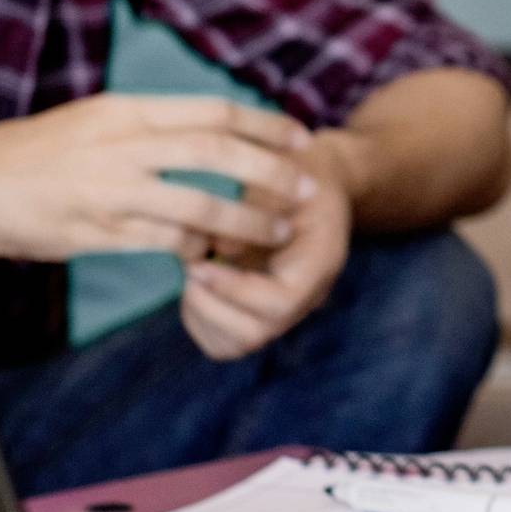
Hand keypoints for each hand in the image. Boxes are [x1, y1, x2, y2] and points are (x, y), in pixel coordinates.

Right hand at [0, 95, 315, 266]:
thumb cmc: (27, 155)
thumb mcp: (89, 121)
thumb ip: (140, 127)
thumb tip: (192, 130)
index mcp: (124, 111)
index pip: (212, 112)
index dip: (264, 125)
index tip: (299, 137)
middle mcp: (122, 145)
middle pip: (218, 152)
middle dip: (271, 171)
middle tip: (306, 187)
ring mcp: (110, 190)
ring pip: (201, 204)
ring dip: (246, 220)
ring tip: (277, 231)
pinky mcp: (97, 232)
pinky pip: (165, 241)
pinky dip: (197, 249)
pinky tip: (214, 256)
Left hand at [175, 132, 357, 361]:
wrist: (315, 178)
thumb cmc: (295, 167)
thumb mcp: (281, 169)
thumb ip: (256, 205)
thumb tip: (222, 251)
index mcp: (320, 261)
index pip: (280, 302)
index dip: (234, 289)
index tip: (200, 262)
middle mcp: (306, 295)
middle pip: (256, 334)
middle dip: (210, 306)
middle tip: (190, 268)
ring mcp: (284, 309)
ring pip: (236, 345)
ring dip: (202, 314)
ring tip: (192, 273)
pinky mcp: (260, 311)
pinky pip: (224, 340)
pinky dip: (200, 318)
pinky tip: (196, 282)